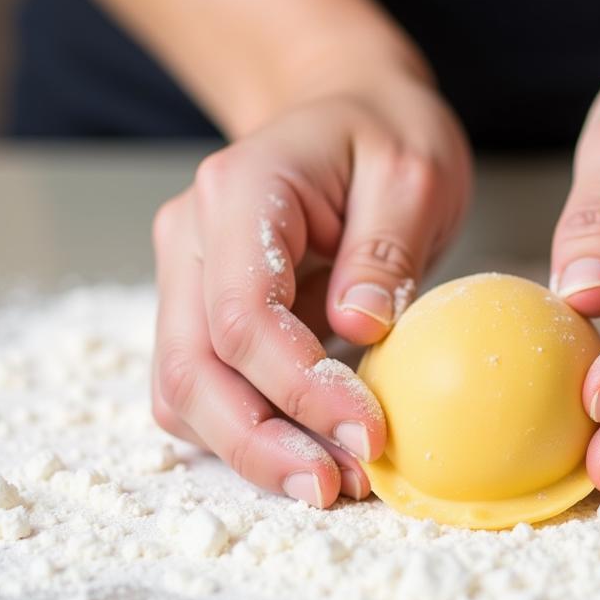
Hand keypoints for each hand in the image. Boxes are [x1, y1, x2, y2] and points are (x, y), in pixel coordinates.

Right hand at [150, 65, 472, 506]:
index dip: (299, 388)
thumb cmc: (385, 133)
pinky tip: (310, 449)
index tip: (369, 433)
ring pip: (185, 391)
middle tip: (337, 488)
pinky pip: (208, 386)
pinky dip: (250, 429)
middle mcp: (194, 236)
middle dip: (262, 443)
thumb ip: (385, 248)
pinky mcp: (207, 308)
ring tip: (331, 481)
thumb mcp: (414, 172)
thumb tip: (358, 331)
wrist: (348, 111)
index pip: (243, 313)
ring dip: (251, 449)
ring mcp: (191, 275)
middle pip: (192, 368)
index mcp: (241, 192)